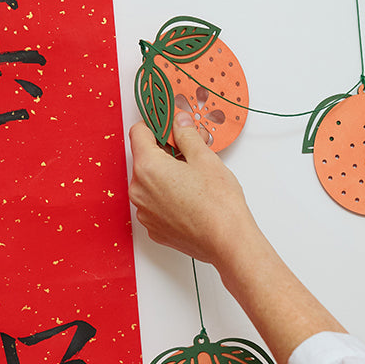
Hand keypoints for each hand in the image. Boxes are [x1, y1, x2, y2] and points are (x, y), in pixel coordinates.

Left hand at [129, 111, 345, 363]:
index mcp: (147, 167)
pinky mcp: (154, 229)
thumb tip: (179, 121)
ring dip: (164, 177)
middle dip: (163, 153)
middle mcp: (138, 190)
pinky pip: (155, 205)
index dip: (155, 125)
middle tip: (190, 154)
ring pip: (149, 183)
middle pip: (143, 159)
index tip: (170, 127)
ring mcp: (144, 212)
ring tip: (193, 181)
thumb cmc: (218, 201)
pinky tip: (190, 201)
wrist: (227, 242)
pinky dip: (167, 199)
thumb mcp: (205, 158)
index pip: (137, 132)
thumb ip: (186, 134)